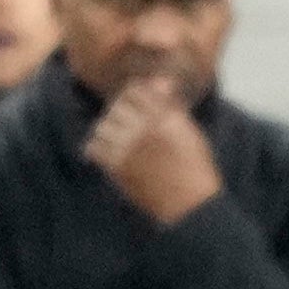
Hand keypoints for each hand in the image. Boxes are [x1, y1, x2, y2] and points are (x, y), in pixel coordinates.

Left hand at [82, 76, 223, 225]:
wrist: (189, 205)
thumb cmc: (195, 169)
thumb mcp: (191, 133)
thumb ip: (172, 107)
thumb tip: (160, 82)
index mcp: (166, 119)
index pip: (137, 91)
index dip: (133, 93)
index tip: (135, 100)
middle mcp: (145, 129)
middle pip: (117, 107)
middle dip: (120, 111)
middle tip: (126, 121)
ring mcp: (128, 148)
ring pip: (103, 126)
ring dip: (108, 129)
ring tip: (116, 137)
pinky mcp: (117, 167)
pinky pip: (94, 148)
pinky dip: (97, 147)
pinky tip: (107, 151)